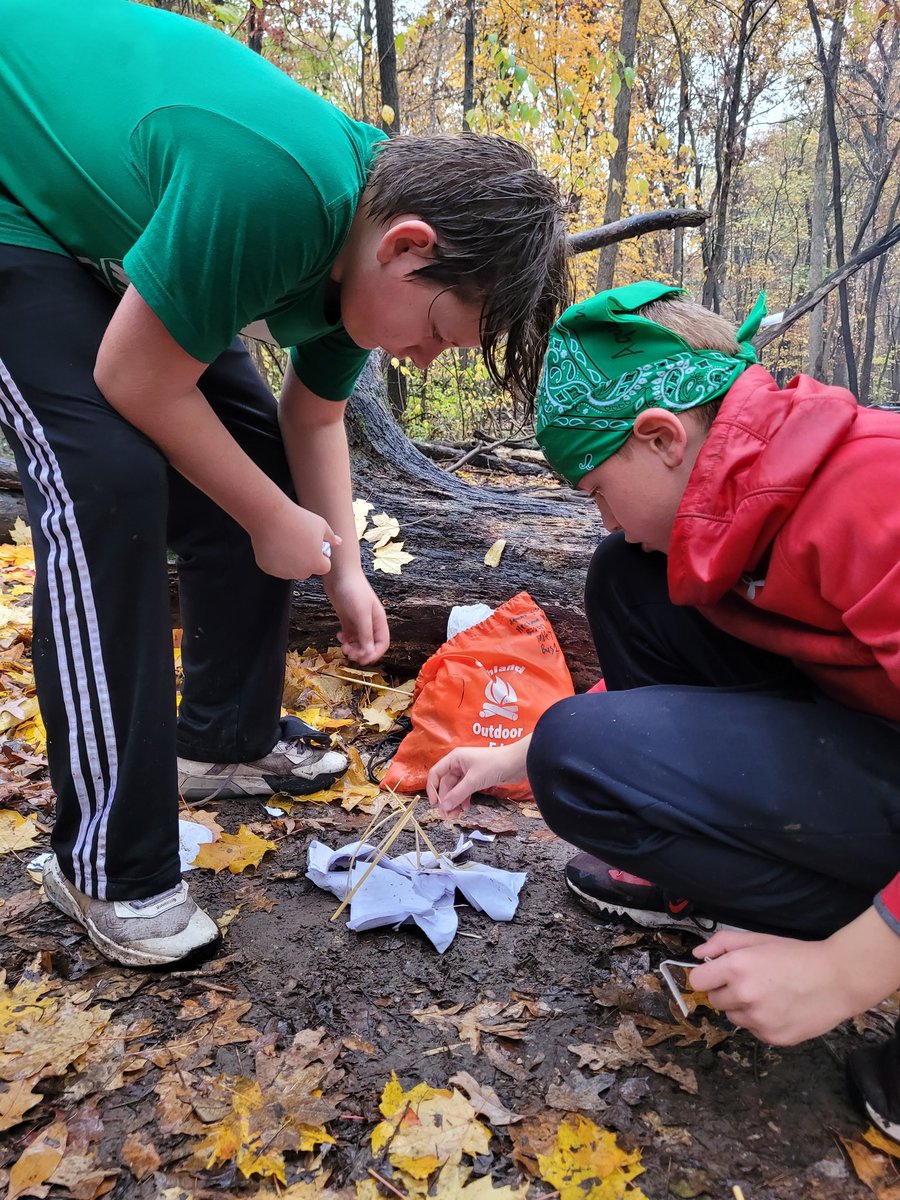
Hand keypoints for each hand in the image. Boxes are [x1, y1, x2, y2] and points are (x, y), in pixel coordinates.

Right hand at [250, 498, 339, 579]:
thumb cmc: (297, 520)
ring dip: (291, 561)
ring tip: (287, 541)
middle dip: (305, 560)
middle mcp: (301, 572)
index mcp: (317, 564)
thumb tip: (338, 542)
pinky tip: (276, 545)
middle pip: (307, 570)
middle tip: (299, 542)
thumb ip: (331, 537)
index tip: (314, 546)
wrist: (270, 516)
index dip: (320, 556)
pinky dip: (276, 559)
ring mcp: (283, 572)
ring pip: (290, 570)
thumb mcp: (321, 525)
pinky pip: (275, 567)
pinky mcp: (268, 569)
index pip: (324, 567)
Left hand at [324, 569, 389, 663]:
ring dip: (352, 647)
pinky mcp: (347, 619)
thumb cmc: (353, 590)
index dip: (374, 654)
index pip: (382, 644)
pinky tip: (339, 635)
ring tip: (343, 646)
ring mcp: (358, 621)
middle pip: (370, 645)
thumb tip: (369, 653)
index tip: (362, 660)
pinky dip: (345, 639)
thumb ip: (366, 634)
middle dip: (360, 652)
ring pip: (358, 642)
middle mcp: (370, 623)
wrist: (339, 573)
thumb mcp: (361, 614)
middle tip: (349, 653)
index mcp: (379, 621)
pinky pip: (349, 635)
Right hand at [426, 738, 530, 815]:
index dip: (432, 788)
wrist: (518, 762)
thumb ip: (457, 794)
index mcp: (454, 758)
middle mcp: (459, 763)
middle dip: (446, 799)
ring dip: (455, 801)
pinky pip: (465, 789)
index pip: (436, 773)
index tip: (434, 804)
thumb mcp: (473, 781)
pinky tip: (466, 808)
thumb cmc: (494, 765)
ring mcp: (468, 771)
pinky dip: (464, 798)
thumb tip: (443, 808)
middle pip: (446, 783)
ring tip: (456, 815)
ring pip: (456, 788)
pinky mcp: (477, 777)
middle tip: (448, 816)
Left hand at [691, 907, 899, 1044]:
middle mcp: (743, 995)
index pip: (697, 981)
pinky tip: (780, 1009)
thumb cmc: (796, 955)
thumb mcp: (757, 940)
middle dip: (726, 991)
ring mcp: (758, 1020)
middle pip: (714, 1000)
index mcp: (736, 967)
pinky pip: (753, 1030)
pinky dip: (761, 1022)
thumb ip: (722, 943)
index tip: (717, 974)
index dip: (707, 976)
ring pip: (733, 1017)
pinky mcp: (772, 1038)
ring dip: (743, 1008)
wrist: (836, 979)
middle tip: (751, 982)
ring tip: (769, 995)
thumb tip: (697, 955)